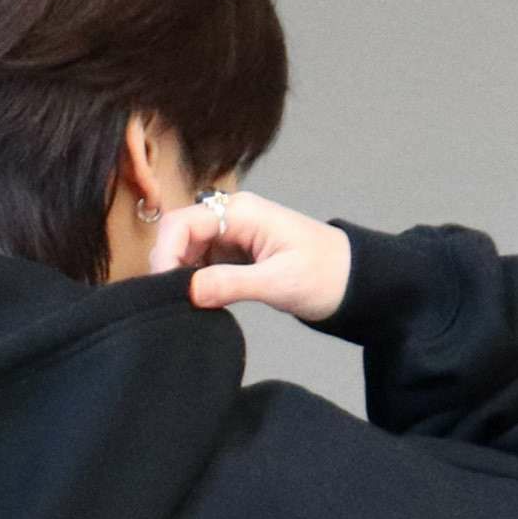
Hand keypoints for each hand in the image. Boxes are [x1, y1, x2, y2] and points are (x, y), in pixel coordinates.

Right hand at [148, 190, 350, 323]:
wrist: (353, 281)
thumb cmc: (325, 274)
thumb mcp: (278, 282)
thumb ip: (232, 284)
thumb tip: (188, 291)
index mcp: (241, 213)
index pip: (182, 223)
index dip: (165, 254)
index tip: (164, 289)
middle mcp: (231, 219)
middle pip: (178, 234)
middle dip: (168, 266)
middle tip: (170, 302)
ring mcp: (231, 236)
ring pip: (186, 250)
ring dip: (179, 276)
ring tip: (183, 305)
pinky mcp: (234, 255)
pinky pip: (200, 264)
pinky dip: (193, 282)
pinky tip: (198, 302)